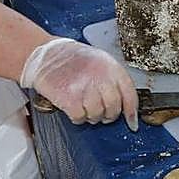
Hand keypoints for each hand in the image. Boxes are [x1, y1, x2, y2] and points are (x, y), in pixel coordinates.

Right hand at [20, 37, 138, 130]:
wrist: (46, 55)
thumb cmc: (73, 59)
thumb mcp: (100, 61)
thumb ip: (113, 79)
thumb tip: (125, 102)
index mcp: (111, 67)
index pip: (129, 93)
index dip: (132, 111)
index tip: (132, 123)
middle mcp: (100, 76)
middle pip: (114, 107)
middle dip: (109, 115)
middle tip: (103, 115)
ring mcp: (84, 87)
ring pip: (97, 114)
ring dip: (92, 117)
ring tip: (86, 108)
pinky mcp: (69, 98)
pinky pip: (80, 117)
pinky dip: (78, 118)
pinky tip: (74, 109)